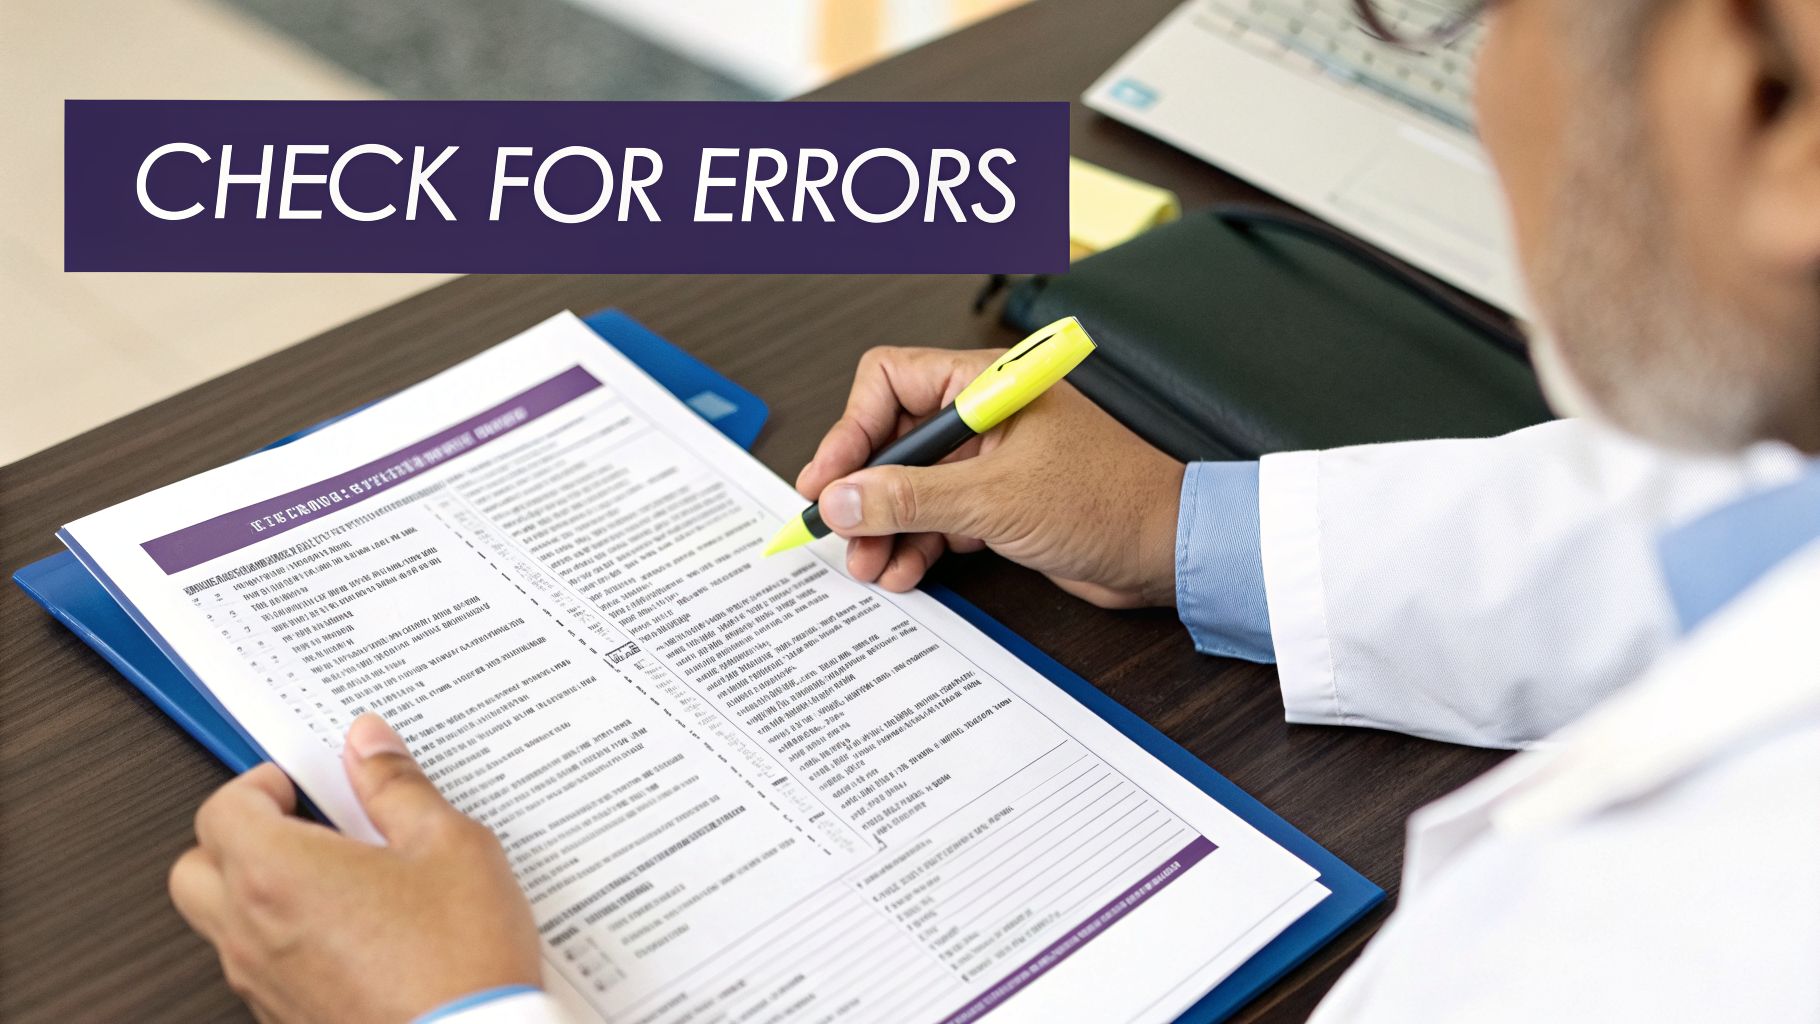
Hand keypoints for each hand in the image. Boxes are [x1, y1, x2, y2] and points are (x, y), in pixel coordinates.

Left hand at [168, 714, 541, 1023]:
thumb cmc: (459, 958)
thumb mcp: (449, 844)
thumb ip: (398, 787)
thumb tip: (369, 744)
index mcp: (279, 873)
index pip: (222, 808)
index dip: (261, 783)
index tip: (303, 781)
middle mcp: (253, 931)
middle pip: (195, 867)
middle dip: (238, 836)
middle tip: (301, 823)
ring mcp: (263, 983)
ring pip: (221, 922)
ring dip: (258, 889)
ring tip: (334, 875)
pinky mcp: (285, 1017)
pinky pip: (259, 965)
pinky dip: (283, 937)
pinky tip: (352, 929)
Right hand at [797, 346, 1185, 607]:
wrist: (1169, 550)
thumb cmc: (1110, 501)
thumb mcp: (995, 501)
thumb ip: (912, 499)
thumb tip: (843, 499)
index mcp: (985, 383)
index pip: (889, 381)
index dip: (850, 431)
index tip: (828, 482)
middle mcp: (984, 413)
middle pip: (893, 438)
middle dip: (864, 490)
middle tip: (837, 531)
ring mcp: (992, 459)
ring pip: (913, 483)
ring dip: (886, 524)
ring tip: (868, 564)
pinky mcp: (1001, 501)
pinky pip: (939, 515)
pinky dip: (917, 542)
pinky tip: (904, 570)